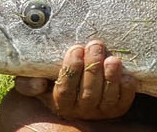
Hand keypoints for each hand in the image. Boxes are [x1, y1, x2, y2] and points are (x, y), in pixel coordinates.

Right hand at [13, 40, 136, 120]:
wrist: (79, 87)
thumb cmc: (55, 79)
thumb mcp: (38, 80)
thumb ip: (29, 82)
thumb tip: (37, 83)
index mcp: (61, 103)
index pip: (64, 89)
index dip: (71, 70)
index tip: (76, 49)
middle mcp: (81, 110)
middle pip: (88, 92)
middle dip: (92, 67)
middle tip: (95, 45)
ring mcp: (100, 111)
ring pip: (106, 97)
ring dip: (110, 77)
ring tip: (112, 59)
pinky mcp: (118, 109)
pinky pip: (124, 101)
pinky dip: (126, 88)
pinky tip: (127, 75)